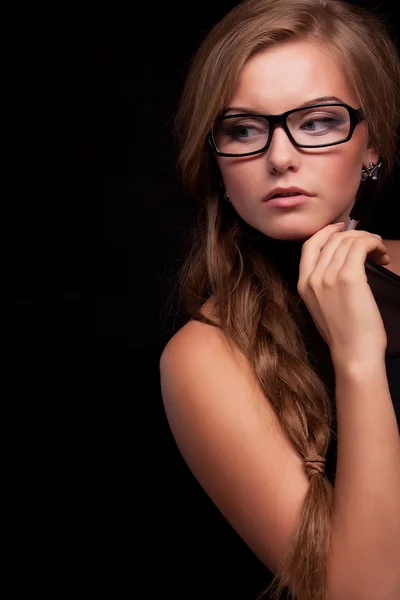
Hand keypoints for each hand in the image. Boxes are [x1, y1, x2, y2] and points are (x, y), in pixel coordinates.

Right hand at [297, 223, 389, 366]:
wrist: (353, 354)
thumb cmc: (345, 335)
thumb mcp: (322, 307)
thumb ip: (323, 285)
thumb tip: (342, 261)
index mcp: (303, 284)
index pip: (310, 245)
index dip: (327, 231)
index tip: (343, 228)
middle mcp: (312, 277)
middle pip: (332, 239)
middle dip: (355, 236)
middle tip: (372, 244)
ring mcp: (328, 276)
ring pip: (348, 240)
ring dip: (368, 240)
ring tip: (380, 253)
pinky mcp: (349, 277)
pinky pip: (360, 246)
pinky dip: (374, 244)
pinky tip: (381, 255)